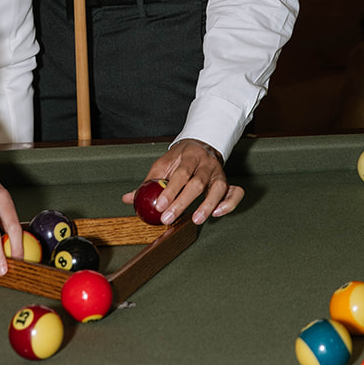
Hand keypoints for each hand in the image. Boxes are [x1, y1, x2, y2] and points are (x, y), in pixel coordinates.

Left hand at [123, 139, 243, 226]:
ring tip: (195, 219)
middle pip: (197, 183)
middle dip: (182, 202)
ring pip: (218, 188)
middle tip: (168, 218)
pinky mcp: (228, 182)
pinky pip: (235, 192)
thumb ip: (148, 182)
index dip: (170, 190)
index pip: (180, 173)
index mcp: (188, 156)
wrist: (201, 144)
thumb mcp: (163, 165)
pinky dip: (229, 204)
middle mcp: (205, 163)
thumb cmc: (179, 159)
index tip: (160, 206)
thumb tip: (128, 199)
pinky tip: (217, 214)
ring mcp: (218, 173)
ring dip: (207, 205)